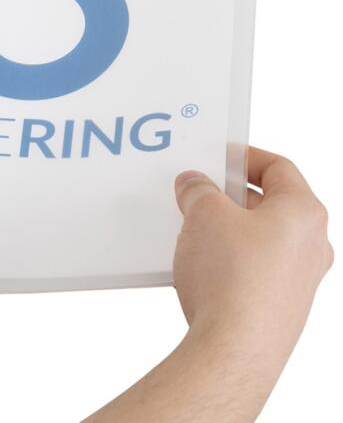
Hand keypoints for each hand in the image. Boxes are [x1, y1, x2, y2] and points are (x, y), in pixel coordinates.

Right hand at [85, 147, 332, 421]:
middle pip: (271, 203)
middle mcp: (311, 246)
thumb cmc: (232, 280)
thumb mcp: (204, 214)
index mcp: (303, 213)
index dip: (245, 157)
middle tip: (200, 191)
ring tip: (196, 228)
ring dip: (230, 228)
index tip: (220, 158)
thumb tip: (194, 186)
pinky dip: (232, 258)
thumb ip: (198, 190)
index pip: (279, 167)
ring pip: (262, 237)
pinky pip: (256, 268)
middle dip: (231, 195)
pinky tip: (203, 264)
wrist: (234, 348)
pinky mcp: (281, 305)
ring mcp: (299, 279)